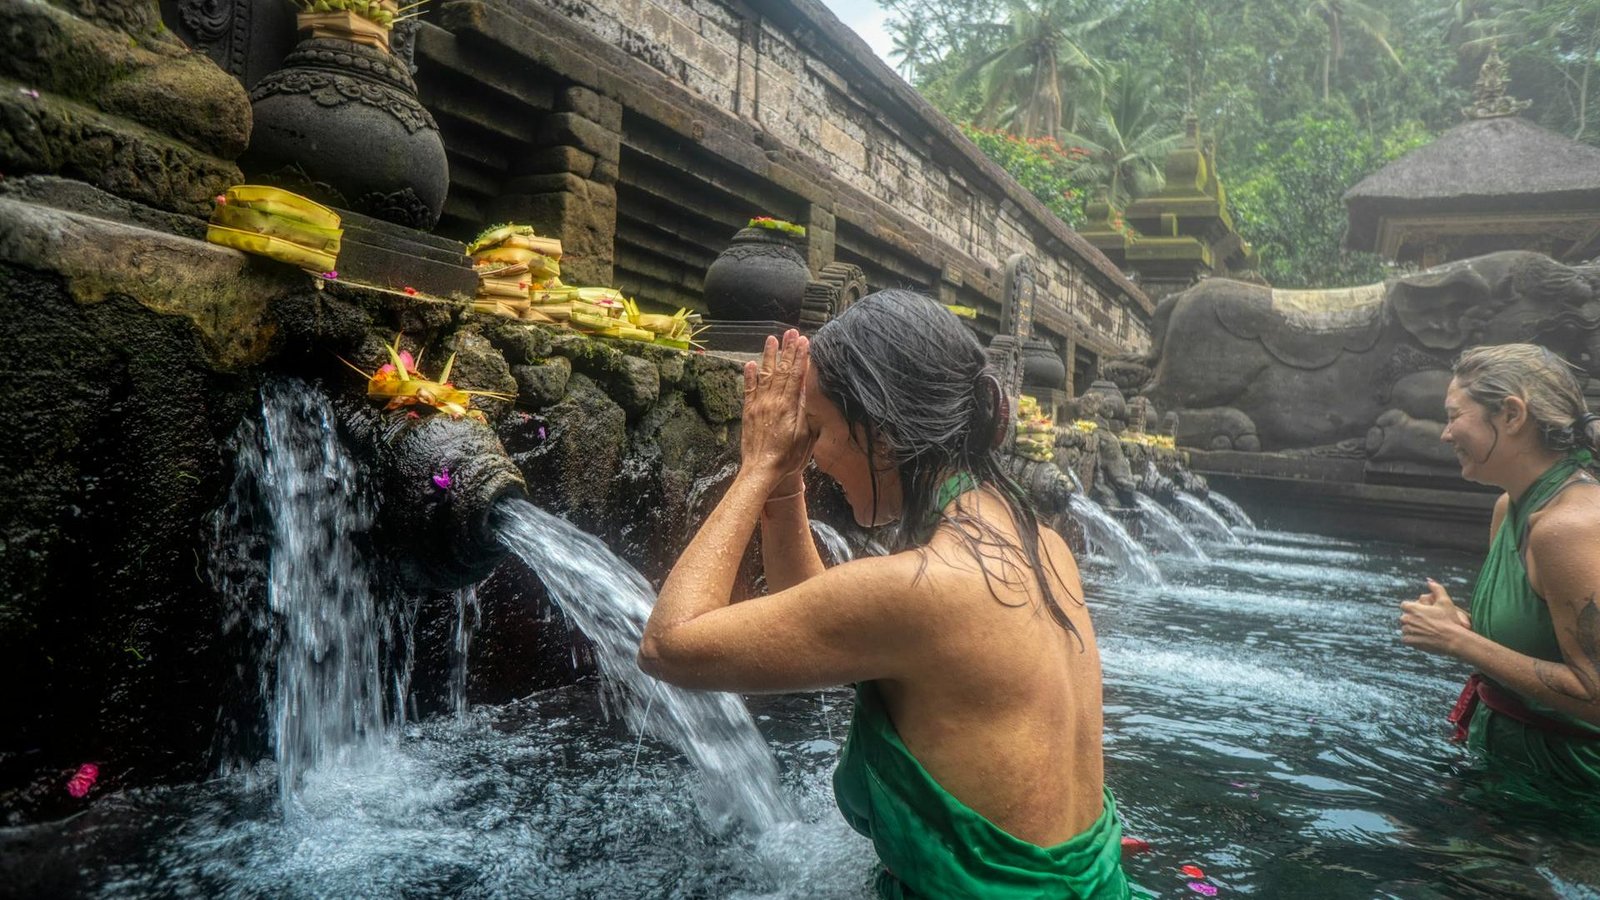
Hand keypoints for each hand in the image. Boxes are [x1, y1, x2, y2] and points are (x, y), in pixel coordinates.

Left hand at [741, 329, 813, 484]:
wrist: (761, 470)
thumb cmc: (788, 458)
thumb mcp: (805, 436)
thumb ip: (805, 410)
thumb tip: (808, 388)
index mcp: (788, 406)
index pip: (796, 375)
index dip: (801, 357)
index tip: (805, 341)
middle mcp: (772, 401)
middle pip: (782, 370)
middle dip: (788, 350)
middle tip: (792, 332)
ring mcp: (758, 405)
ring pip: (765, 375)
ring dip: (769, 356)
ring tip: (772, 339)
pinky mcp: (749, 412)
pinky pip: (749, 389)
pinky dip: (750, 375)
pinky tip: (751, 363)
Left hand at [1399, 579, 1471, 656]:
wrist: (1452, 639)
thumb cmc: (1449, 619)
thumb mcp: (1444, 601)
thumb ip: (1436, 588)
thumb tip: (1429, 580)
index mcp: (1411, 608)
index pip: (1405, 605)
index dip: (1413, 608)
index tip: (1422, 612)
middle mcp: (1406, 618)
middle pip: (1405, 617)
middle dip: (1413, 619)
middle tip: (1425, 623)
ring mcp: (1407, 630)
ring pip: (1406, 628)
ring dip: (1412, 629)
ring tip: (1425, 631)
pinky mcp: (1409, 641)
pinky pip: (1407, 639)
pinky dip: (1413, 639)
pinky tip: (1423, 638)